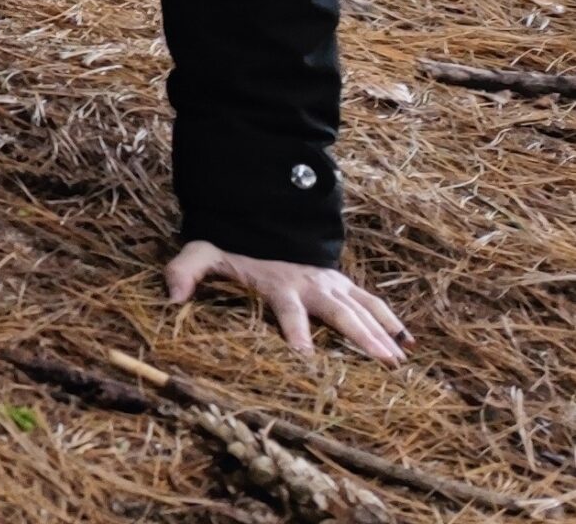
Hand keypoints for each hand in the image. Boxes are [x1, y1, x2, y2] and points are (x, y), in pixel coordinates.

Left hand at [165, 241, 409, 364]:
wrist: (260, 216)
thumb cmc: (233, 245)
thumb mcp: (204, 252)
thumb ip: (185, 270)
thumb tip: (170, 296)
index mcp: (278, 284)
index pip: (288, 312)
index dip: (295, 332)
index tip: (304, 356)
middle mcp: (310, 285)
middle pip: (338, 313)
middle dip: (360, 338)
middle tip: (382, 364)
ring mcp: (330, 283)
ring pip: (362, 309)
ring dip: (382, 333)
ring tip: (400, 362)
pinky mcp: (342, 283)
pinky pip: (371, 301)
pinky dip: (391, 319)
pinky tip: (409, 342)